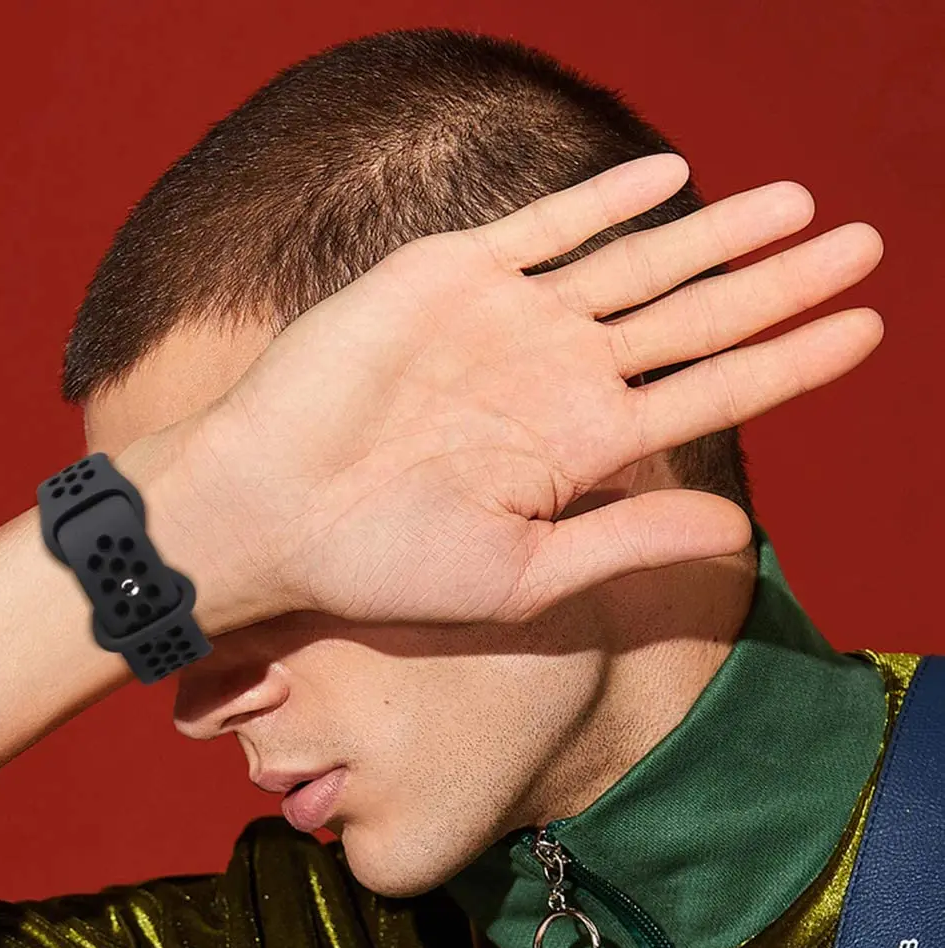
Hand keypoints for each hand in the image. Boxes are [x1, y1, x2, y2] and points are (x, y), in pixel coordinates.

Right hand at [180, 153, 883, 626]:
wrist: (271, 511)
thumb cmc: (380, 563)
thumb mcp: (520, 576)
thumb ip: (625, 543)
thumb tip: (737, 536)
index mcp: (577, 451)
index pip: (708, 395)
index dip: (789, 363)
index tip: (866, 333)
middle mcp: (554, 379)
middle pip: (691, 319)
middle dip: (779, 285)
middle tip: (869, 246)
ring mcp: (507, 324)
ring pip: (635, 264)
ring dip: (717, 233)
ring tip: (800, 207)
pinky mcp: (449, 277)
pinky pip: (544, 228)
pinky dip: (605, 200)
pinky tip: (670, 178)